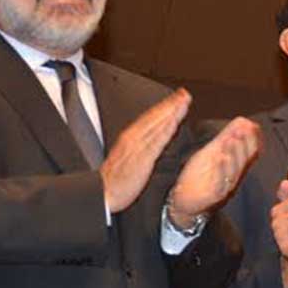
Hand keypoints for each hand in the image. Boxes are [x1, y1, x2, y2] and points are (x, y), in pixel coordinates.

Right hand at [102, 89, 190, 213]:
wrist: (103, 194)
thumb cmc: (115, 180)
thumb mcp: (126, 159)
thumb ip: (139, 148)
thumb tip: (150, 141)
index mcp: (130, 138)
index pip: (149, 118)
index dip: (164, 107)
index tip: (176, 98)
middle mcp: (133, 139)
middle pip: (155, 117)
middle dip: (170, 104)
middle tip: (184, 93)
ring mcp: (138, 147)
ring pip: (157, 125)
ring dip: (171, 112)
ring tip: (184, 102)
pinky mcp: (142, 159)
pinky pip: (156, 141)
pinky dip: (166, 130)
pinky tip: (175, 122)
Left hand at [168, 117, 261, 227]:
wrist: (186, 198)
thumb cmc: (201, 174)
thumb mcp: (214, 151)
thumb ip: (228, 136)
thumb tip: (243, 120)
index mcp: (235, 164)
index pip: (249, 150)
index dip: (251, 137)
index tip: (250, 124)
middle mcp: (233, 174)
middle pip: (243, 159)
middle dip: (244, 143)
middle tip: (243, 129)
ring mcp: (225, 185)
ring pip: (233, 169)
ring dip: (233, 153)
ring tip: (232, 139)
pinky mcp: (214, 194)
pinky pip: (220, 182)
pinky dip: (221, 169)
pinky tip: (221, 158)